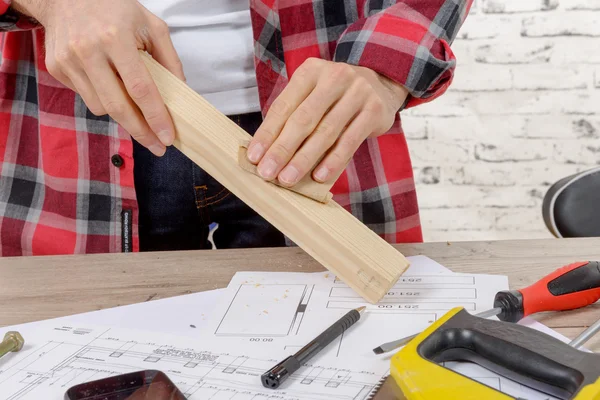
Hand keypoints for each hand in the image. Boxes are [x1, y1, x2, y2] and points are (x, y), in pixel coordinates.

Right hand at [15, 0, 185, 155]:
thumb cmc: (114, 9)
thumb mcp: (151, 25)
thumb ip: (169, 59)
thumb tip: (180, 93)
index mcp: (114, 37)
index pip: (140, 88)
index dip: (155, 116)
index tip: (166, 137)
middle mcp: (88, 50)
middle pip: (118, 107)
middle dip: (141, 131)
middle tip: (156, 146)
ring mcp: (68, 61)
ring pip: (101, 107)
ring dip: (120, 111)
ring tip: (129, 97)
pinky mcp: (56, 68)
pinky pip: (86, 97)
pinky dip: (102, 96)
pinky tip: (105, 79)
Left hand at [246, 58, 408, 186]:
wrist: (381, 83)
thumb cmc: (336, 96)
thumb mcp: (312, 95)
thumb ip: (292, 116)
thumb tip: (265, 152)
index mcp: (310, 71)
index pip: (283, 106)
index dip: (267, 134)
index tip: (254, 157)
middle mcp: (334, 77)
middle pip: (303, 119)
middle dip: (282, 149)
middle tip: (267, 173)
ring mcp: (357, 92)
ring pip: (325, 132)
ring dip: (304, 159)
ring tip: (288, 179)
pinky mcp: (374, 110)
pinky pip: (350, 141)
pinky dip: (333, 161)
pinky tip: (319, 176)